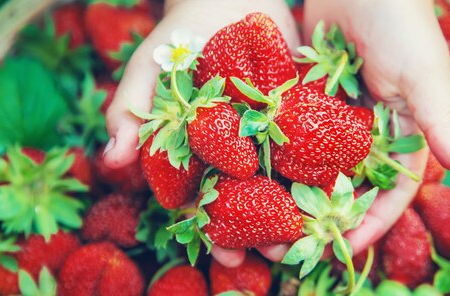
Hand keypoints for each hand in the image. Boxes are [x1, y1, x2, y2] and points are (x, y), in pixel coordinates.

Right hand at [102, 0, 299, 266]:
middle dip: (264, 232)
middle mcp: (234, 151)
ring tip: (311, 235)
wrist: (224, 0)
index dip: (217, 231)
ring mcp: (266, 135)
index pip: (207, 201)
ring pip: (282, 181)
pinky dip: (323, 167)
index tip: (229, 256)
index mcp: (198, 152)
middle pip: (251, 200)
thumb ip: (130, 111)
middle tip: (280, 256)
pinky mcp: (294, 114)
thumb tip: (111, 158)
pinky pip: (312, 144)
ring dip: (296, 210)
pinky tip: (338, 189)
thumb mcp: (148, 70)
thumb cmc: (178, 37)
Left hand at [257, 0, 449, 258]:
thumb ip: (442, 120)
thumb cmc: (400, 20)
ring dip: (297, 192)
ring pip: (316, 165)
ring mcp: (334, 116)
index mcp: (402, 132)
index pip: (391, 190)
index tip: (346, 245)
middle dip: (328, 216)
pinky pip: (291, 132)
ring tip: (270, 220)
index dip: (373, 221)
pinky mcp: (306, 97)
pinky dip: (278, 154)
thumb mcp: (424, 73)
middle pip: (350, 185)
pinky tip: (254, 176)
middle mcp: (368, 130)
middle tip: (299, 243)